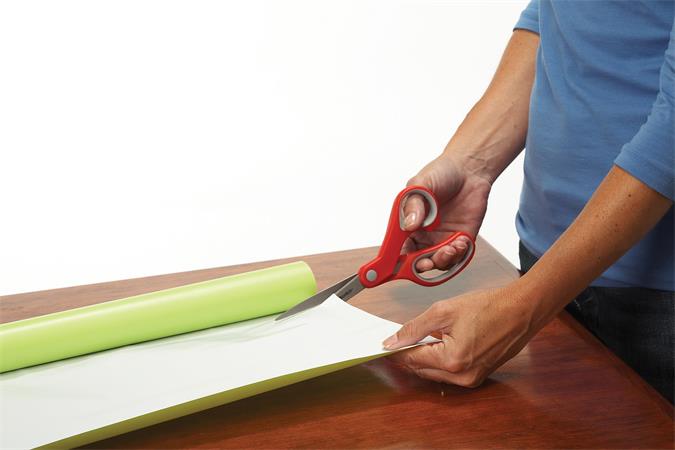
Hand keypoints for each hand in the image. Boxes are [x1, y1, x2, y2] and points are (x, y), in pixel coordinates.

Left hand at [382, 285, 537, 386]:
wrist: (522, 310)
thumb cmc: (489, 307)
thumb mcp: (444, 311)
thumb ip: (414, 327)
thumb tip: (392, 341)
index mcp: (451, 360)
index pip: (412, 359)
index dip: (396, 349)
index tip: (384, 342)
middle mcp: (461, 376)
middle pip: (421, 369)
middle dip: (409, 353)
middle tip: (400, 337)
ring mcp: (471, 379)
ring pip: (434, 372)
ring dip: (424, 357)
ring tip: (422, 336)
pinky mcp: (478, 376)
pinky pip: (449, 372)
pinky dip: (440, 359)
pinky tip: (439, 342)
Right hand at [403, 152, 490, 270]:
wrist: (468, 169)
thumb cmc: (441, 173)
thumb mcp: (420, 185)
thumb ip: (413, 205)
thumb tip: (410, 224)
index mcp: (408, 224)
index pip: (396, 248)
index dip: (393, 260)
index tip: (393, 266)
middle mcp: (423, 235)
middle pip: (416, 261)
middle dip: (419, 265)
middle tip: (425, 262)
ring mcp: (442, 239)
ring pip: (438, 262)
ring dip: (442, 260)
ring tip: (449, 248)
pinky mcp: (461, 239)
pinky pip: (458, 256)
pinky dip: (458, 255)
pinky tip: (461, 242)